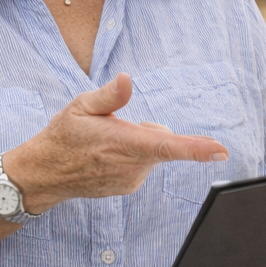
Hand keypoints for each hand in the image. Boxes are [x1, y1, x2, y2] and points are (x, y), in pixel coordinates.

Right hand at [7, 72, 228, 210]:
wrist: (45, 173)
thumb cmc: (64, 135)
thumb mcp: (81, 106)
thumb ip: (109, 95)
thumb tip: (128, 79)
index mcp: (123, 143)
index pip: (166, 146)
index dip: (195, 148)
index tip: (220, 150)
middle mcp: (131, 165)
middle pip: (162, 140)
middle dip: (148, 129)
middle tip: (112, 127)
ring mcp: (131, 179)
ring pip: (152, 152)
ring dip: (138, 144)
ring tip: (105, 143)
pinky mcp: (129, 186)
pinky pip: (143, 164)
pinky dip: (132, 156)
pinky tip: (106, 157)